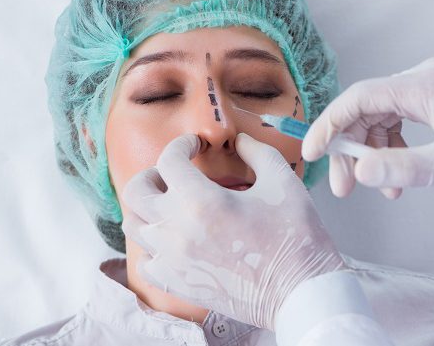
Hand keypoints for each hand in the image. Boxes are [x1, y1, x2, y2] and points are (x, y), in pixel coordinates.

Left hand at [121, 133, 344, 329]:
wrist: (299, 292)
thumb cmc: (295, 237)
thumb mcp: (283, 182)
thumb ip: (257, 152)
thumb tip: (240, 140)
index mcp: (201, 201)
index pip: (169, 160)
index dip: (182, 145)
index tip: (196, 146)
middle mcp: (176, 230)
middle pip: (136, 191)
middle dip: (152, 173)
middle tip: (175, 173)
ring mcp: (172, 260)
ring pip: (134, 226)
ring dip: (147, 208)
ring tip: (170, 204)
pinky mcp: (176, 284)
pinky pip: (145, 261)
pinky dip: (152, 246)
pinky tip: (174, 239)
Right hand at [302, 57, 433, 194]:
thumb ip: (402, 168)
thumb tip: (359, 170)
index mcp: (425, 84)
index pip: (360, 98)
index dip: (330, 125)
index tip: (312, 152)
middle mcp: (424, 78)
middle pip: (366, 109)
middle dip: (350, 148)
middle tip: (344, 187)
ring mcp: (432, 88)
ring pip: (381, 117)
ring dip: (371, 153)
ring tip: (376, 189)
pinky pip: (400, 122)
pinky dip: (392, 149)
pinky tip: (397, 178)